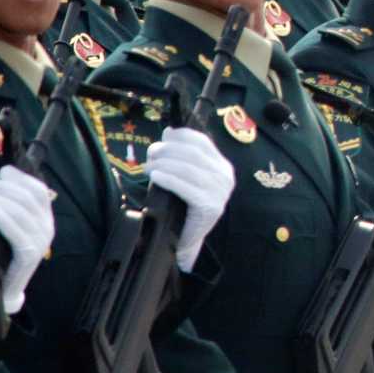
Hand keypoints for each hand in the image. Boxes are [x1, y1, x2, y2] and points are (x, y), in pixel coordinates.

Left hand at [0, 165, 52, 314]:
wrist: (3, 291)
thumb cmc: (1, 256)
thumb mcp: (8, 225)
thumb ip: (10, 202)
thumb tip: (4, 173)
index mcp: (46, 219)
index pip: (38, 189)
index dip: (18, 177)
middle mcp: (48, 228)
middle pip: (26, 195)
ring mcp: (41, 241)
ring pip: (19, 208)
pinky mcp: (29, 253)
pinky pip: (14, 227)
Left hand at [145, 126, 234, 272]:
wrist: (185, 240)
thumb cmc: (181, 206)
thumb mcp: (184, 177)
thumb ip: (180, 156)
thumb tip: (169, 132)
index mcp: (222, 166)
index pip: (203, 142)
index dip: (181, 136)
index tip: (163, 137)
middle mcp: (226, 177)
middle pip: (194, 153)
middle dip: (168, 150)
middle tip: (150, 154)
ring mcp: (220, 193)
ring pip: (189, 168)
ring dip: (164, 163)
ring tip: (147, 167)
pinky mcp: (210, 207)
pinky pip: (186, 187)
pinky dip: (168, 179)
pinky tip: (155, 176)